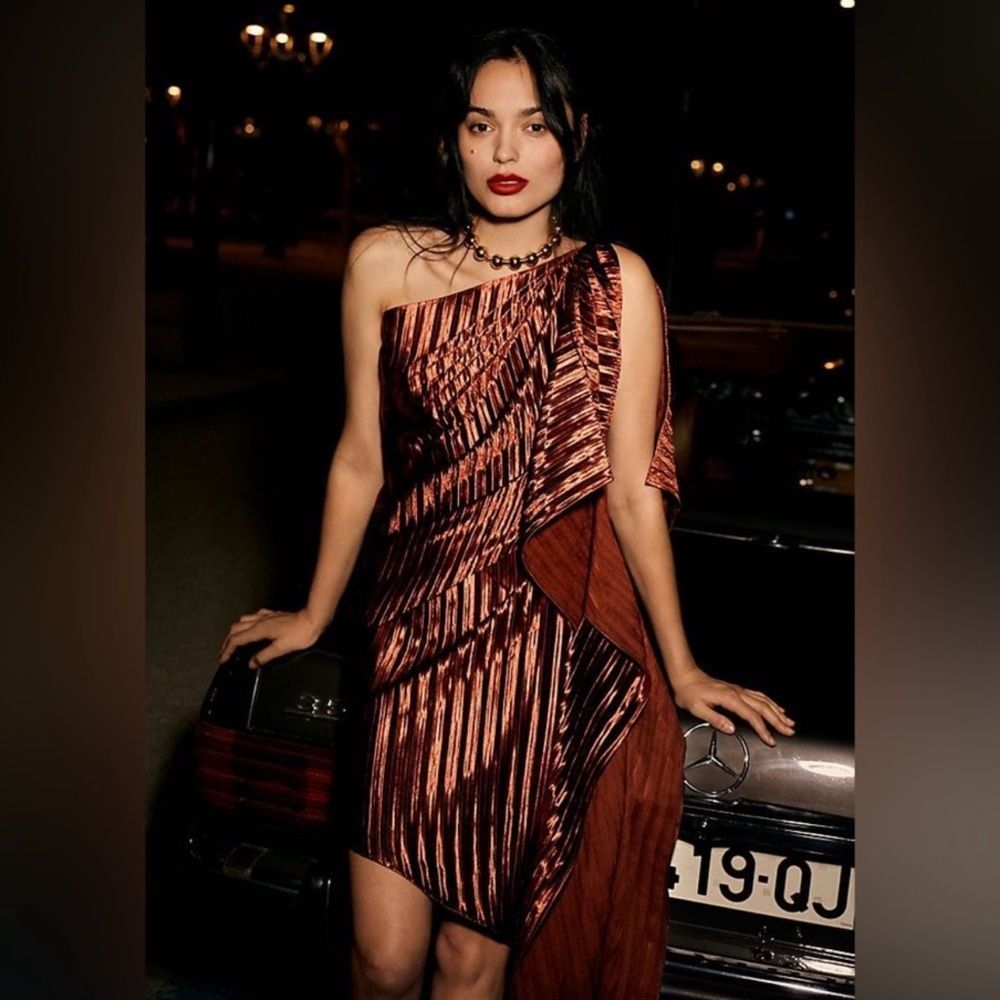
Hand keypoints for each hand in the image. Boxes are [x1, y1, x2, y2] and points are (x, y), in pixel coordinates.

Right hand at [218, 607, 323, 668]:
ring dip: (235, 631)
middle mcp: (260, 620)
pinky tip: (250, 626)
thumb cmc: (300, 634)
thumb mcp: (281, 649)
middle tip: (224, 652)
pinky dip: (247, 622)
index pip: (236, 640)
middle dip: (227, 641)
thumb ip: (264, 656)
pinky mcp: (272, 615)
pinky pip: (254, 616)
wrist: (312, 620)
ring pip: (242, 621)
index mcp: (259, 630)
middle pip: (235, 629)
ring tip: (233, 640)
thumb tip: (251, 663)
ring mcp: (266, 616)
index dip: (227, 650)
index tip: (223, 659)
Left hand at [672, 666, 795, 746]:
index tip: (770, 740)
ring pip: (763, 700)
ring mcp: (738, 690)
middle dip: (778, 720)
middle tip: (790, 731)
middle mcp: (737, 693)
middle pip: (763, 708)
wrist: (685, 675)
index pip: (752, 716)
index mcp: (729, 699)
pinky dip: (770, 702)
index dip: (763, 729)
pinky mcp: (736, 690)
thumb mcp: (697, 708)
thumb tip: (731, 729)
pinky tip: (776, 707)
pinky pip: (758, 696)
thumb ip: (715, 718)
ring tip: (789, 721)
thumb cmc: (688, 692)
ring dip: (777, 711)